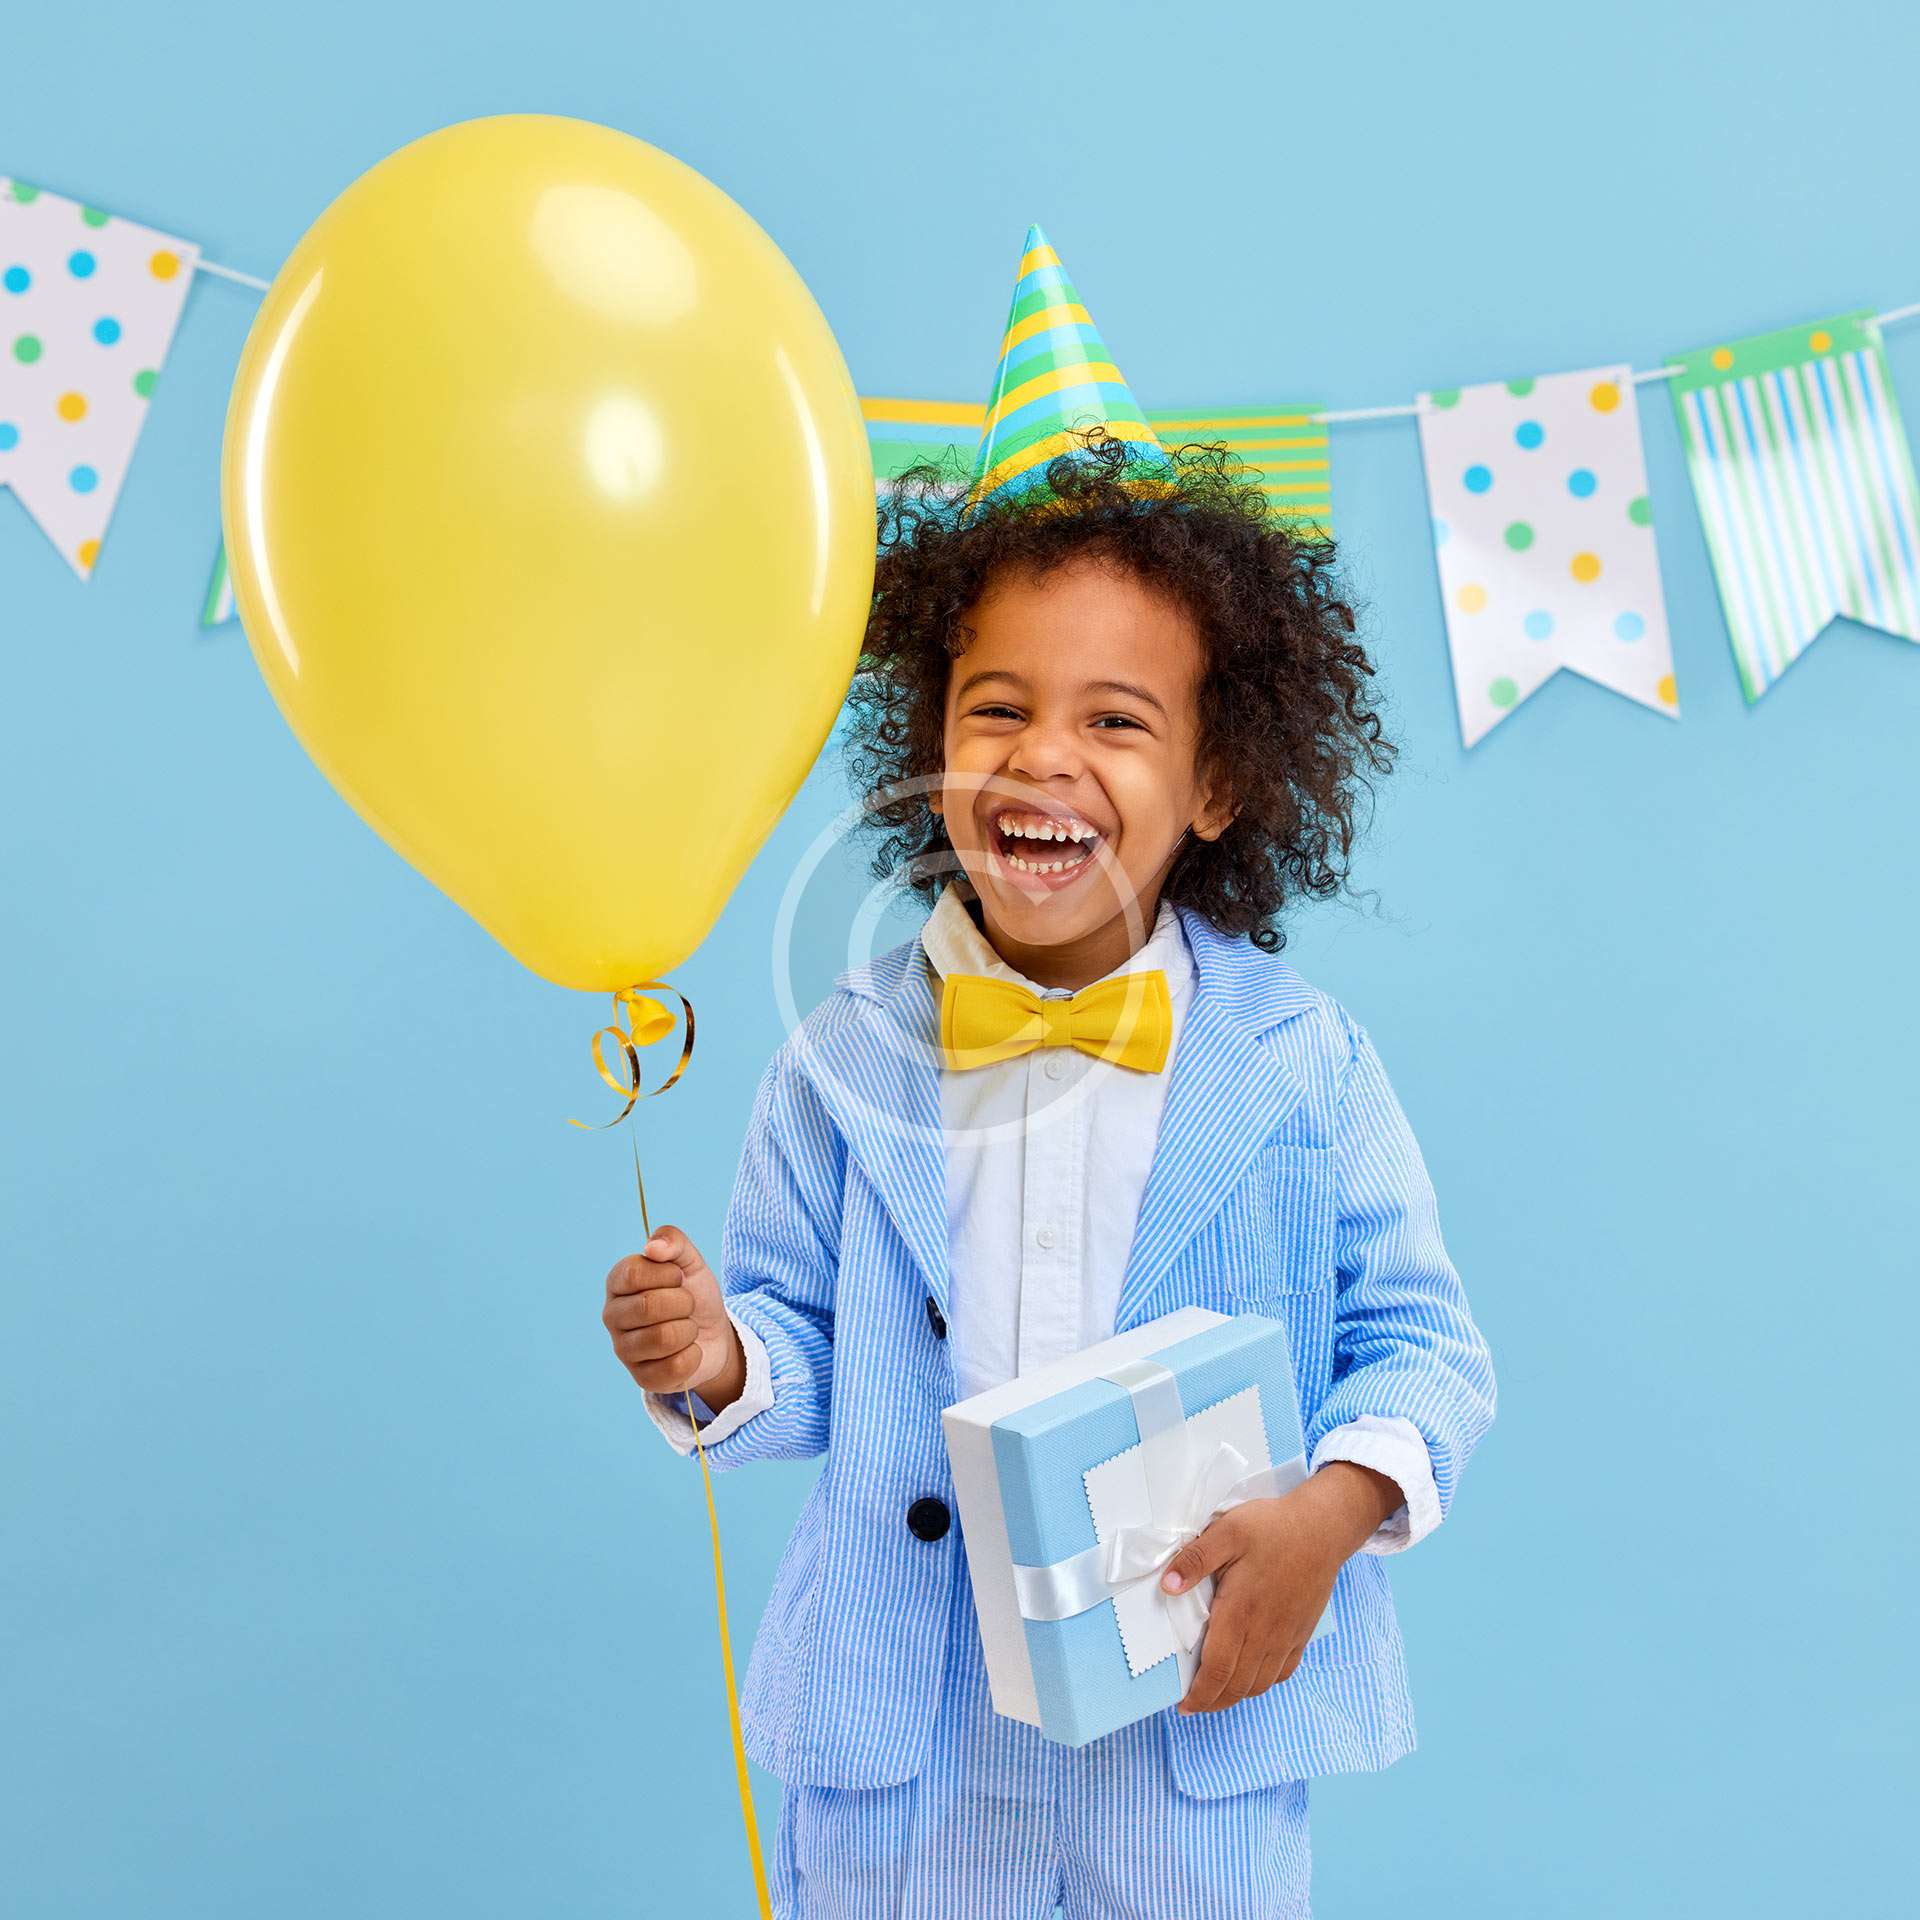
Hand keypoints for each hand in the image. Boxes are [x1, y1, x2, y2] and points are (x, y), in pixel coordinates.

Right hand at [602, 1225, 743, 1407]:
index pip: (633, 1274)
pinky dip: (693, 1355)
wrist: (713, 1334)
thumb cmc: (693, 1294)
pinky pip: (675, 1367)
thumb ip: (673, 1241)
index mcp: (617, 1283)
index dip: (667, 1274)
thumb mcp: (690, 1261)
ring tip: (687, 1327)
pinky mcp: (642, 1378)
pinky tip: (688, 1350)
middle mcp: (612, 1316)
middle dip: (683, 1302)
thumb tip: (652, 1247)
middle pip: (648, 1307)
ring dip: (689, 1329)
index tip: (678, 1278)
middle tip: (687, 1305)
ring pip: (663, 1338)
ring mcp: (624, 1350)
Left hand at [1161, 1462, 1399, 1714]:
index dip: (1198, 1695)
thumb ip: (1195, 1560)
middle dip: (1212, 1702)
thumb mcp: (1226, 1532)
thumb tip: (1167, 1586)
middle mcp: (1264, 1634)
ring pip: (1259, 1684)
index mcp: (1240, 1613)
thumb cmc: (1272, 1528)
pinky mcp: (1301, 1633)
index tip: (1183, 1705)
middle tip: (1192, 1704)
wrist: (1322, 1528)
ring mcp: (1286, 1637)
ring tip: (1216, 1693)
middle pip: (1236, 1686)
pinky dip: (1263, 1683)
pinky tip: (1251, 1676)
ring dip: (1235, 1695)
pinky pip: (1282, 1672)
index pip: (1217, 1670)